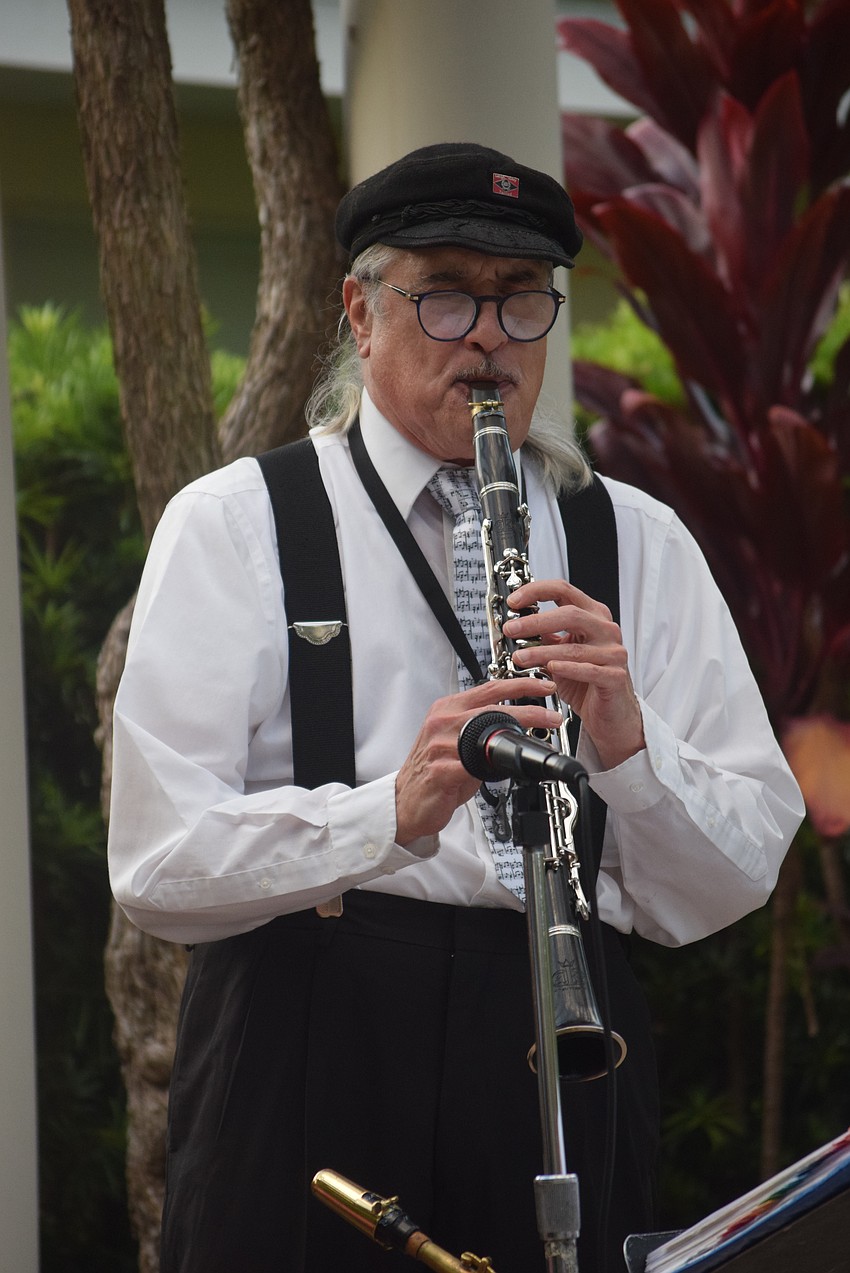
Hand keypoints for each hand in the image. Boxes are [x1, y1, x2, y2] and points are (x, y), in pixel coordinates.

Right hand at [394, 676, 560, 845]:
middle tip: (552, 718)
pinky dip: (494, 768)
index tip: (544, 686)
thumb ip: (480, 728)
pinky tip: (506, 770)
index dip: (520, 685)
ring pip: (485, 734)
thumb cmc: (433, 772)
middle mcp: (441, 723)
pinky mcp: (440, 771)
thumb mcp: (456, 741)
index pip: (489, 688)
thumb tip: (515, 726)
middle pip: (491, 707)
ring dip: (517, 739)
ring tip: (536, 746)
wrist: (406, 802)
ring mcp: (439, 746)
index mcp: (446, 709)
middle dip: (529, 711)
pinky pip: (472, 766)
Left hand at [503, 580, 644, 769]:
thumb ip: (546, 636)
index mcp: (593, 616)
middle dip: (536, 621)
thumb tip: (517, 623)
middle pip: (570, 614)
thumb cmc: (587, 682)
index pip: (564, 591)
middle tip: (511, 629)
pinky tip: (550, 669)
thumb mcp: (561, 653)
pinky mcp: (615, 676)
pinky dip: (566, 668)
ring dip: (542, 651)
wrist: (611, 713)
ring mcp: (613, 652)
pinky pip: (588, 670)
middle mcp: (606, 629)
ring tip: (519, 657)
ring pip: (574, 647)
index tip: (514, 601)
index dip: (536, 591)